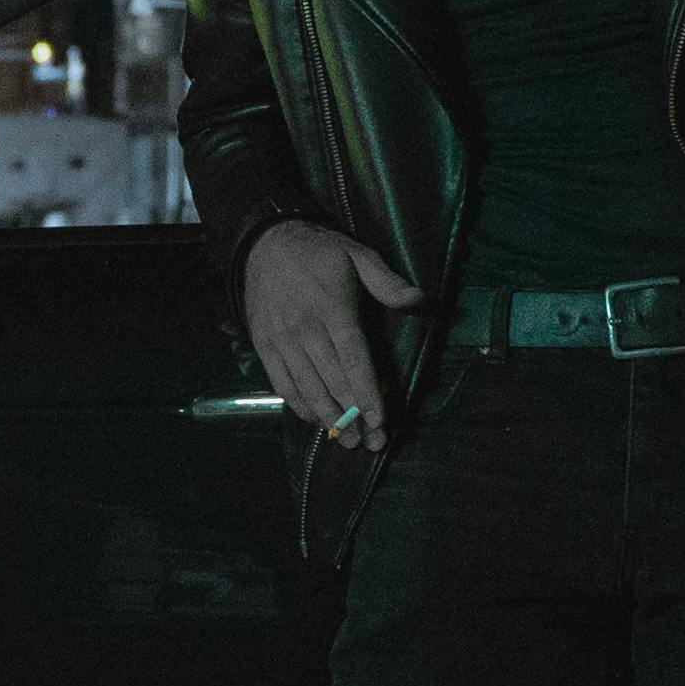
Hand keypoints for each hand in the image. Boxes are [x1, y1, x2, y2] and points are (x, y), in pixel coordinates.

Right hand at [244, 219, 425, 449]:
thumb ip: (387, 281)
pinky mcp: (265, 347)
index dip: (366, 390)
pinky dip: (300, 407)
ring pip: (307, 388)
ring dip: (329, 418)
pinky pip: (282, 385)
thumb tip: (420, 300)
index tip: (379, 418)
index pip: (352, 357)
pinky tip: (318, 421)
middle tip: (371, 442)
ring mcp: (281, 340)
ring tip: (348, 441)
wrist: (265, 243)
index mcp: (331, 306)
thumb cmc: (319, 252)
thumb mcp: (356, 254)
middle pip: (332, 380)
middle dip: (354, 414)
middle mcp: (304, 328)